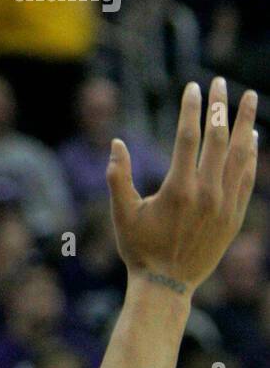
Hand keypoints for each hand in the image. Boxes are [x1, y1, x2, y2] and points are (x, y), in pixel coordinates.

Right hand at [108, 78, 257, 294]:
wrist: (168, 284)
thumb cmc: (139, 247)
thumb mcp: (121, 213)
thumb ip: (118, 177)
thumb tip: (116, 143)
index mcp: (178, 188)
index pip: (189, 137)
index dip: (191, 109)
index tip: (192, 86)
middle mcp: (207, 193)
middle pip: (218, 139)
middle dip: (220, 107)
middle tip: (220, 82)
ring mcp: (225, 204)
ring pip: (239, 154)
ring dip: (245, 123)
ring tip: (250, 97)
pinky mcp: (234, 215)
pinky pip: (246, 177)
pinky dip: (250, 154)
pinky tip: (251, 137)